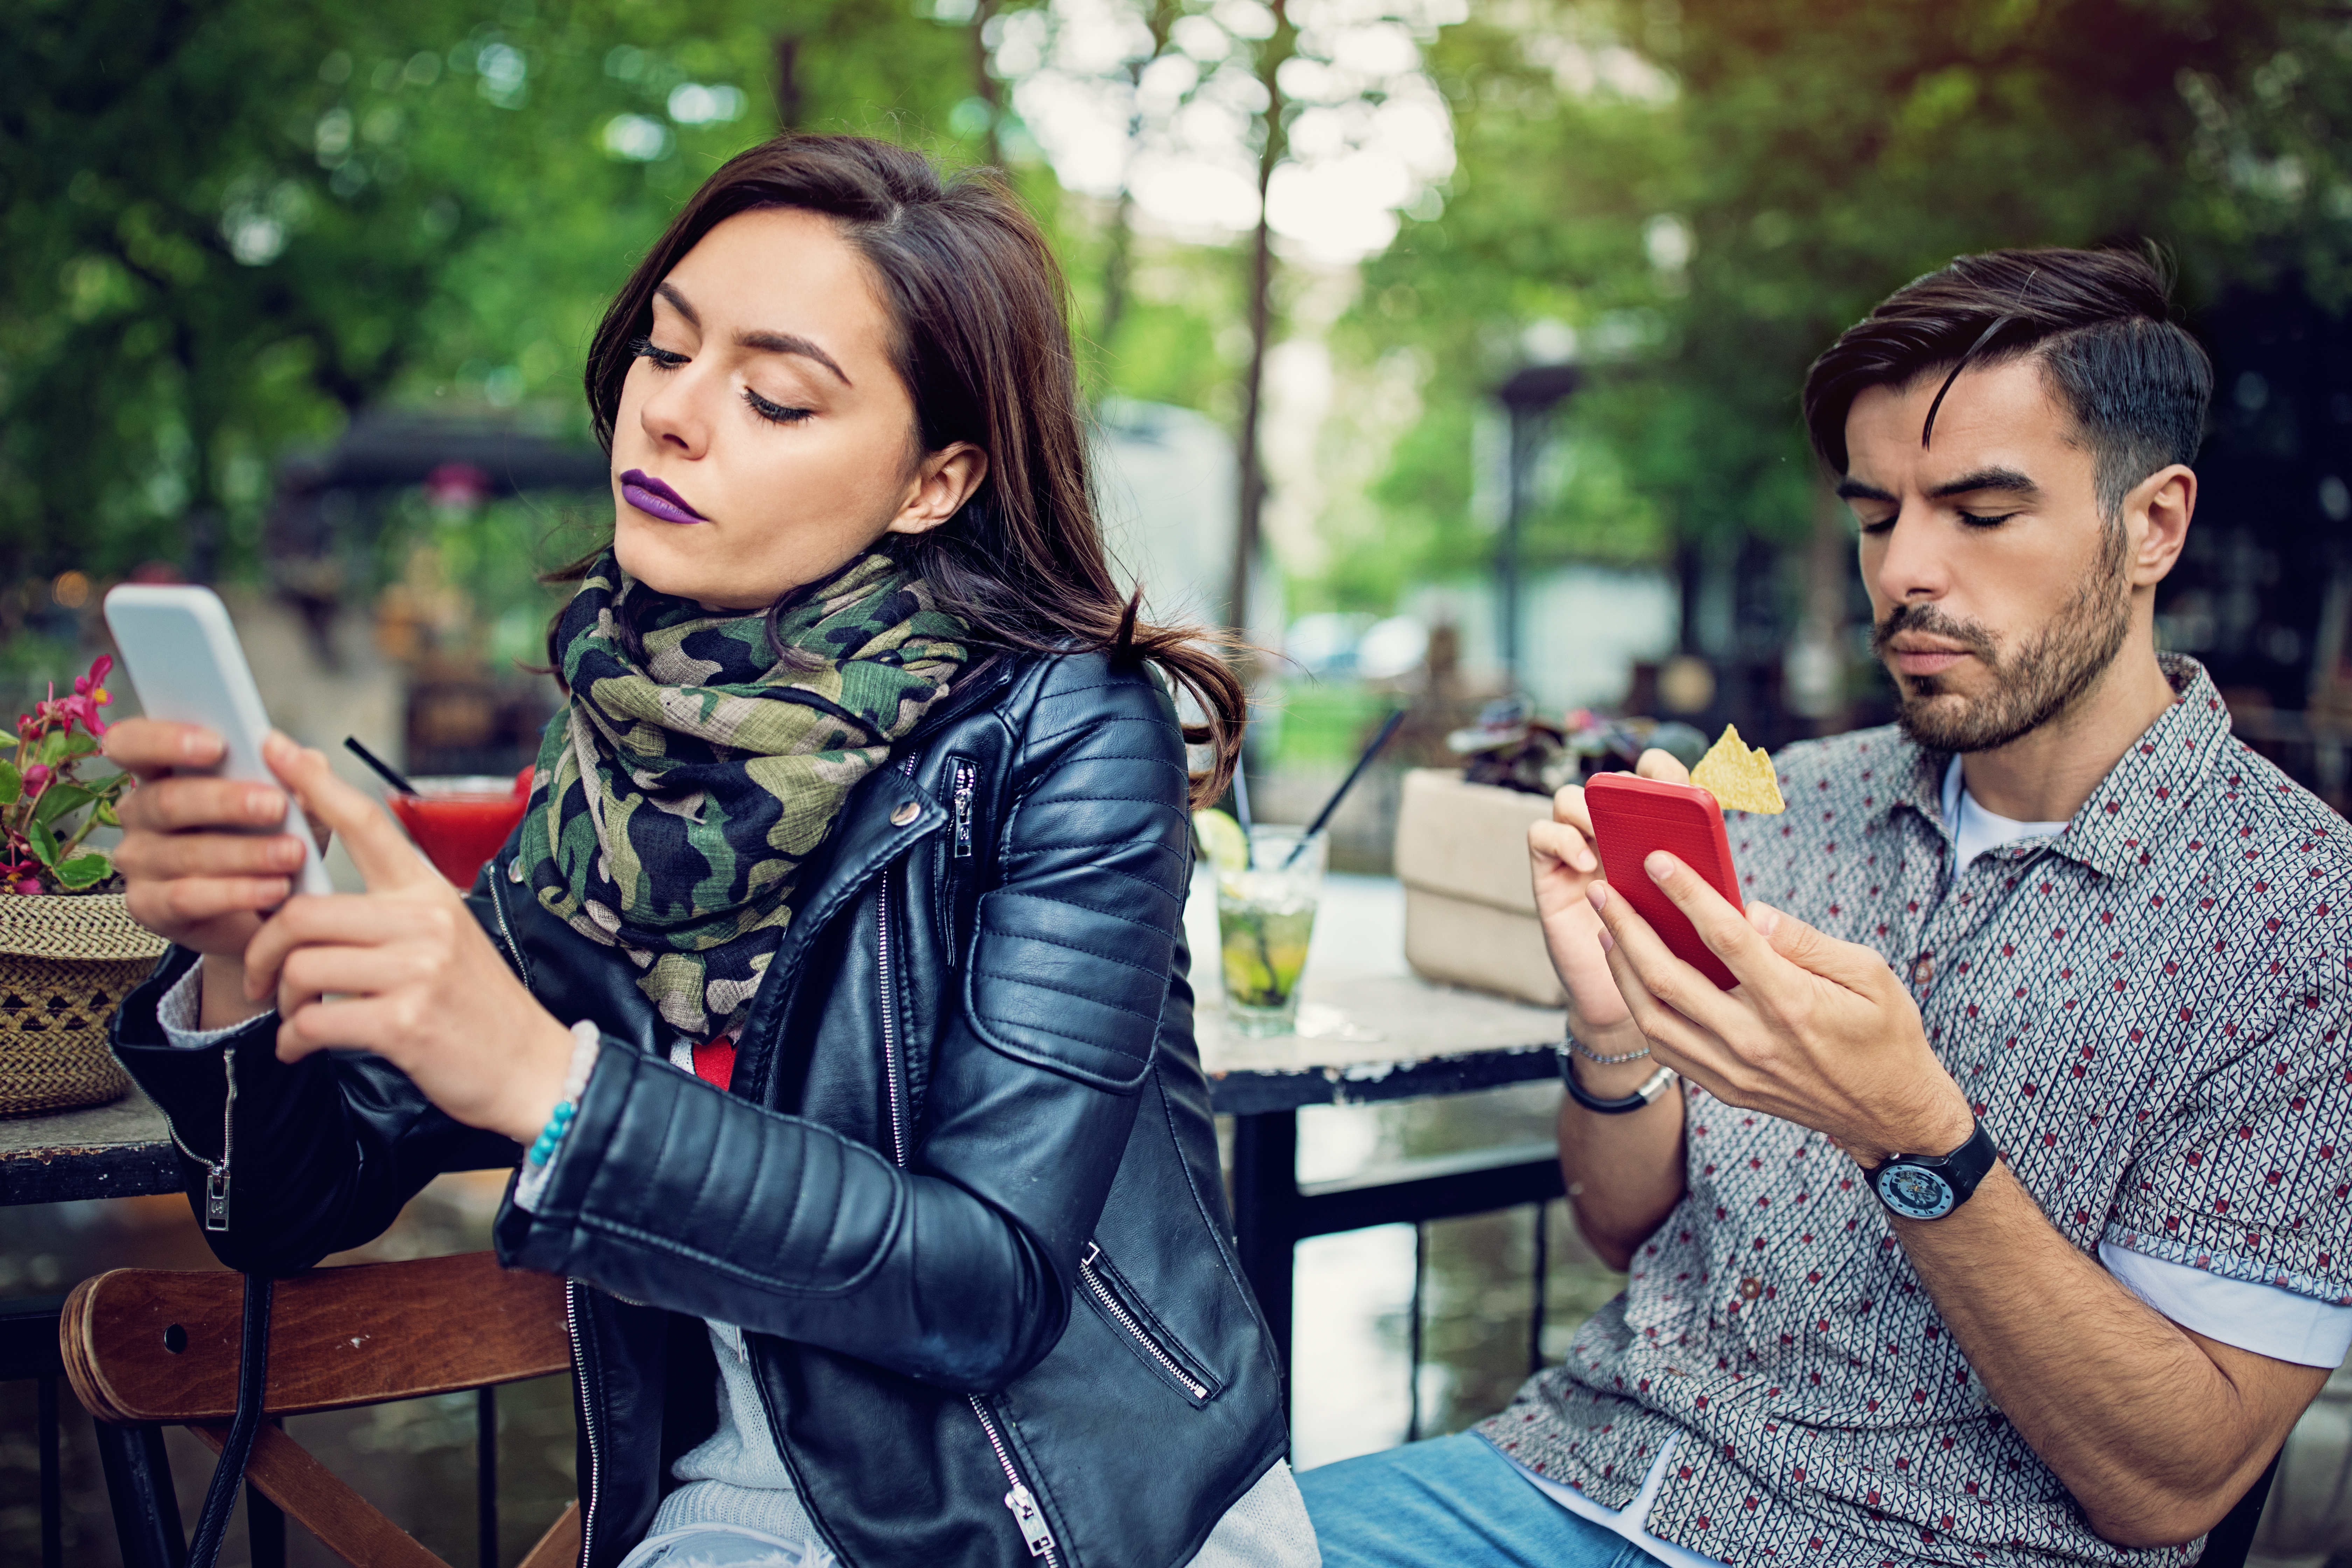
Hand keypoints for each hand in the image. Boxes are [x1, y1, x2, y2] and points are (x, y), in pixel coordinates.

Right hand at [104, 719, 316, 958]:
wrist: (267, 907)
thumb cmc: (270, 838)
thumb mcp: (292, 802)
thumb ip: (297, 776)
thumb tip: (307, 758)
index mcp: (162, 771)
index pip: (133, 742)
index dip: (166, 739)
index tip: (218, 744)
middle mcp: (140, 812)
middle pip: (167, 800)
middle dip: (226, 802)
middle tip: (276, 805)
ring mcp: (139, 860)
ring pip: (184, 852)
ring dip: (244, 853)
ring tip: (292, 853)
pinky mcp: (148, 905)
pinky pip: (187, 897)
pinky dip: (235, 893)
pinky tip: (274, 889)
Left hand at [239, 734, 574, 1144]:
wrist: (531, 1068)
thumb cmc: (477, 1007)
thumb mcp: (443, 942)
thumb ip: (387, 916)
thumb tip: (311, 904)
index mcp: (430, 893)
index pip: (368, 824)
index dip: (315, 784)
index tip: (278, 748)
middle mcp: (425, 921)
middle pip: (303, 911)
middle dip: (263, 951)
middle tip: (259, 978)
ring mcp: (418, 971)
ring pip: (301, 966)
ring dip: (280, 1000)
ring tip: (292, 1018)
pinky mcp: (405, 1022)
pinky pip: (315, 1020)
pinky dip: (295, 1040)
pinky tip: (302, 1048)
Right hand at [1531, 747, 1690, 1054]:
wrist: (1649, 1006)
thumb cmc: (1690, 961)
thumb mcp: (1710, 921)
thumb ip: (1718, 894)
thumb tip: (1744, 889)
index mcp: (1661, 836)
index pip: (1655, 778)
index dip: (1662, 770)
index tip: (1678, 784)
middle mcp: (1617, 838)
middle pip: (1611, 783)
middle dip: (1626, 786)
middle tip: (1643, 804)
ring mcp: (1580, 853)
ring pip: (1570, 800)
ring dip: (1588, 808)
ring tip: (1610, 835)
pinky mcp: (1551, 875)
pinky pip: (1541, 835)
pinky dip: (1561, 838)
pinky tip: (1586, 863)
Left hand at [1586, 850, 1973, 1165]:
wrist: (1891, 1114)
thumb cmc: (1885, 1034)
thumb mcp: (1868, 974)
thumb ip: (1805, 940)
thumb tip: (1750, 910)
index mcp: (1792, 1002)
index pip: (1725, 938)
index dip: (1686, 894)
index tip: (1655, 860)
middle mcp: (1754, 1040)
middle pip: (1667, 977)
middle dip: (1627, 928)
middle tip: (1603, 890)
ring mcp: (1734, 1070)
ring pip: (1653, 1017)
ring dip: (1620, 969)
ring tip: (1606, 930)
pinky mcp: (1726, 1088)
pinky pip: (1666, 1048)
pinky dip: (1640, 1010)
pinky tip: (1631, 979)